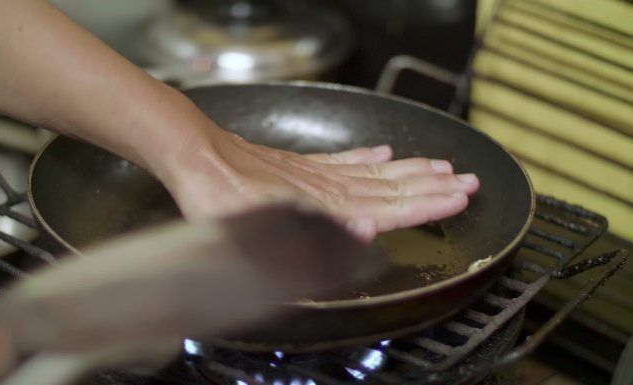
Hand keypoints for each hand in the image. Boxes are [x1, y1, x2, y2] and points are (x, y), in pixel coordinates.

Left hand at [159, 130, 479, 241]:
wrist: (198, 157)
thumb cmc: (224, 196)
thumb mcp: (265, 227)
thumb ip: (320, 230)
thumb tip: (367, 230)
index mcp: (328, 206)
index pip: (391, 208)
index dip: (429, 205)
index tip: (460, 199)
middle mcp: (330, 188)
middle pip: (393, 187)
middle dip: (434, 186)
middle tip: (469, 181)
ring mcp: (316, 174)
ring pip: (376, 172)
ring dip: (412, 171)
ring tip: (442, 166)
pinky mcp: (300, 166)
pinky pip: (344, 161)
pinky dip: (368, 158)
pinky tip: (383, 153)